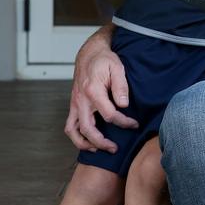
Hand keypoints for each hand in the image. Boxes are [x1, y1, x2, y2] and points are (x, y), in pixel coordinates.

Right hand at [64, 27, 138, 151]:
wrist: (89, 54)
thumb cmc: (104, 60)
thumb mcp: (117, 68)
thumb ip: (120, 86)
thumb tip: (123, 105)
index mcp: (93, 90)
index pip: (109, 115)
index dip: (123, 122)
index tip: (134, 124)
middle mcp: (81, 100)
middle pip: (88, 129)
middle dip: (101, 142)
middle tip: (115, 148)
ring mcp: (75, 103)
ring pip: (73, 131)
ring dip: (84, 144)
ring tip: (98, 150)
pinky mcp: (73, 105)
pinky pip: (70, 126)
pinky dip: (77, 136)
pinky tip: (89, 141)